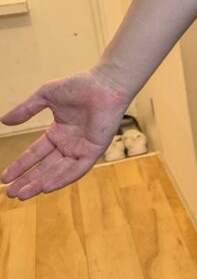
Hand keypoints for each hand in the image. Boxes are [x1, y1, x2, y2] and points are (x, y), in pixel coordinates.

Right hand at [0, 68, 130, 199]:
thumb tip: (3, 121)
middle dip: (28, 180)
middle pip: (45, 167)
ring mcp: (81, 149)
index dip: (20, 165)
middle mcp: (69, 144)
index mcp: (58, 133)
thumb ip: (25, 110)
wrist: (104, 84)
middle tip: (10, 193)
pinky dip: (62, 179)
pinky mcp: (94, 151)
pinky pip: (77, 169)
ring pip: (58, 172)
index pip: (35, 154)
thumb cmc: (79, 86)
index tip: (5, 177)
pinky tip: (46, 187)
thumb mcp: (45, 97)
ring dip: (40, 184)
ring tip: (22, 194)